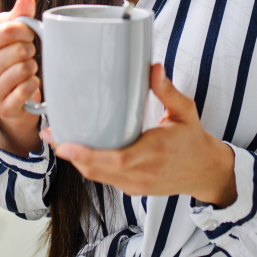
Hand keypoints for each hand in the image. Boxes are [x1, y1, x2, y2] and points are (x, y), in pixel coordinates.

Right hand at [0, 0, 42, 154]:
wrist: (11, 97)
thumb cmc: (9, 60)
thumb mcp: (10, 35)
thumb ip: (18, 15)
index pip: (8, 30)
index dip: (25, 29)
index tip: (27, 34)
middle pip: (18, 50)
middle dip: (29, 49)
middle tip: (26, 54)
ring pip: (23, 69)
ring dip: (32, 67)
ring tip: (26, 68)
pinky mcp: (2, 109)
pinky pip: (27, 89)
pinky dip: (33, 84)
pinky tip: (28, 83)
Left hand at [43, 64, 236, 207]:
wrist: (206, 171)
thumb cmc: (194, 139)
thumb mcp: (185, 111)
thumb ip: (167, 90)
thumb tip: (152, 67)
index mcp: (155, 152)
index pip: (116, 160)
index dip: (88, 154)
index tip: (66, 144)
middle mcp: (143, 173)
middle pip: (98, 171)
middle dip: (71, 155)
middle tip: (51, 134)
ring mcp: (137, 184)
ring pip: (98, 177)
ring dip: (77, 161)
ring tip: (58, 139)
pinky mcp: (134, 188)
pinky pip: (106, 178)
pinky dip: (90, 166)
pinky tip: (79, 150)